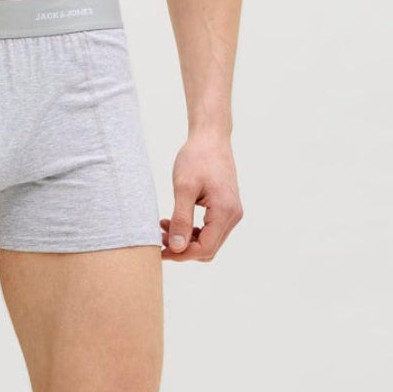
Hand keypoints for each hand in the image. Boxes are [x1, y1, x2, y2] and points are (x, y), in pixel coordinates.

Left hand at [160, 131, 242, 260]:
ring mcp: (231, 212)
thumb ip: (181, 219)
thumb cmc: (197, 157)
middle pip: (208, 248)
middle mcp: (233, 215)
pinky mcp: (226, 207)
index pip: (206, 248)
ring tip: (163, 227)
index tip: (161, 250)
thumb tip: (177, 248)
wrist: (210, 136)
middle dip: (183, 248)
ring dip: (186, 239)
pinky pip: (210, 228)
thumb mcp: (184, 187)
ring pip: (209, 240)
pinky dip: (192, 229)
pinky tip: (173, 220)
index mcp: (225, 211)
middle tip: (159, 238)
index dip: (182, 254)